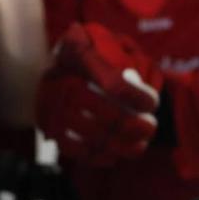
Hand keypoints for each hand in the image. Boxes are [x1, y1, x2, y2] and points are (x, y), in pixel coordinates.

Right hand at [37, 23, 163, 164]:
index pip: (111, 81)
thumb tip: (147, 85)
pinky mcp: (46, 123)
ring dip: (117, 145)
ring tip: (140, 145)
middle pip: (99, 111)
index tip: (152, 104)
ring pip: (84, 131)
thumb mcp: (116, 43)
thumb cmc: (97, 52)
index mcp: (77, 46)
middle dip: (129, 125)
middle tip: (150, 127)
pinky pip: (69, 147)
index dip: (136, 97)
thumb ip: (134, 59)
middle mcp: (57, 74)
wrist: (60, 61)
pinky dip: (94, 156)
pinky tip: (114, 156)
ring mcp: (48, 101)